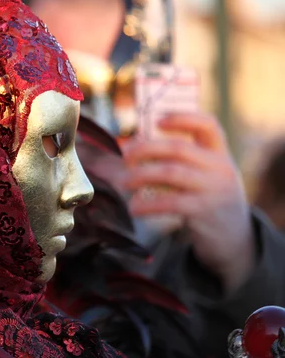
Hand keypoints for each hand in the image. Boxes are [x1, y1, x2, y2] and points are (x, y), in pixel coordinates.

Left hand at [121, 113, 253, 293]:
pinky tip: (134, 208)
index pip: (208, 125)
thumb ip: (178, 162)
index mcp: (219, 154)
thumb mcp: (204, 176)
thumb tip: (130, 149)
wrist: (233, 239)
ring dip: (141, 175)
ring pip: (171, 173)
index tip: (157, 120)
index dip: (183, 118)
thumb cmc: (207, 200)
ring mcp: (214, 190)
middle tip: (124, 156)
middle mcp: (220, 168)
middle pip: (178, 148)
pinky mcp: (204, 212)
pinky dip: (147, 204)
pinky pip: (171, 202)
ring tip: (123, 183)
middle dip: (145, 148)